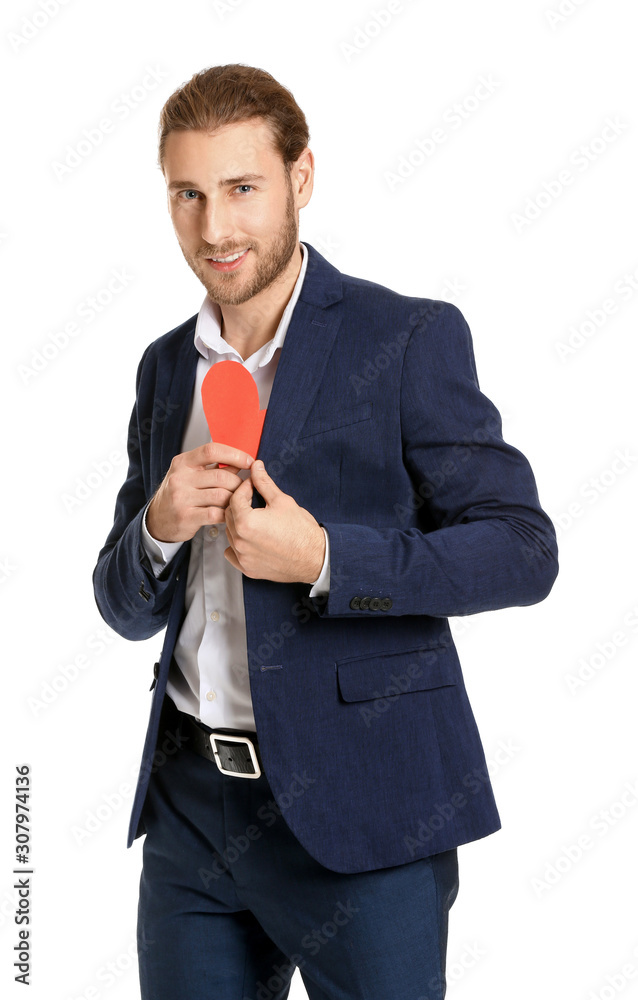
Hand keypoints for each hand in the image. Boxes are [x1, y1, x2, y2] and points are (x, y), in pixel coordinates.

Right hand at [146, 442, 253, 542]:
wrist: (158, 518)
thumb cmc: (179, 493)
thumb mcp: (191, 474)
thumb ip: (215, 468)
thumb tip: (244, 462)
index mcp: (183, 462)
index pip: (211, 450)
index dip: (235, 454)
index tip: (249, 461)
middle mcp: (180, 478)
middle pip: (220, 476)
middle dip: (238, 483)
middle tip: (245, 489)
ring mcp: (181, 497)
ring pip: (221, 495)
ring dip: (235, 500)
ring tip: (237, 502)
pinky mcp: (186, 516)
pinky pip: (215, 513)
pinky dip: (227, 514)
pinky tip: (228, 514)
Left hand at [224, 460, 324, 582]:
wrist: (315, 558)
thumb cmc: (301, 532)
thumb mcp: (282, 501)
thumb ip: (264, 483)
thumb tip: (256, 468)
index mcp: (245, 522)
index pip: (235, 498)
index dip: (245, 488)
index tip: (253, 485)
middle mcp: (240, 541)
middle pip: (229, 515)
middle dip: (240, 504)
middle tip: (254, 499)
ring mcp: (243, 557)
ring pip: (230, 533)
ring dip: (238, 523)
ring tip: (255, 518)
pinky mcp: (248, 568)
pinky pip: (232, 554)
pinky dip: (237, 545)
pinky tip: (249, 538)